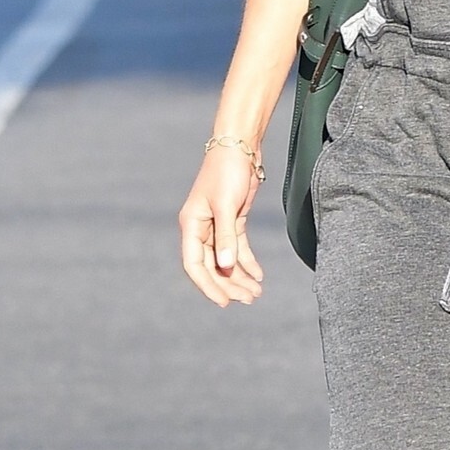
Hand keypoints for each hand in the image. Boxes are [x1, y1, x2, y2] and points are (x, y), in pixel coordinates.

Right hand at [179, 146, 264, 307]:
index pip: (194, 265)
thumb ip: (226, 237)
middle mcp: (201, 229)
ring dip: (239, 278)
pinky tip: (258, 276)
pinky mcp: (232, 220)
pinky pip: (237, 248)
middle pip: (212, 267)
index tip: (224, 302)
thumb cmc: (227, 171)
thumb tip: (226, 267)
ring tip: (256, 293)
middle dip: (229, 285)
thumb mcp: (227, 205)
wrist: (240, 147)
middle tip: (249, 299)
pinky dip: (247, 263)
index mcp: (191, 225)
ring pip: (226, 260)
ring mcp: (217, 226)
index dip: (208, 286)